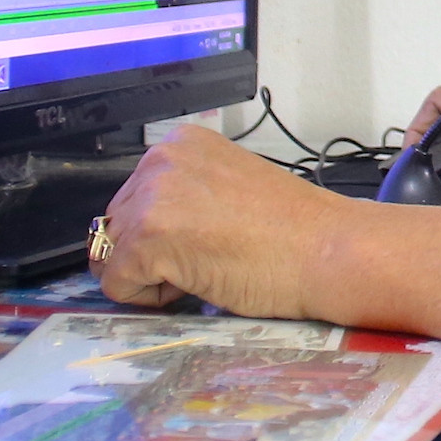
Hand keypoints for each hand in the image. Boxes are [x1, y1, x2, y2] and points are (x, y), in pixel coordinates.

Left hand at [94, 126, 345, 315]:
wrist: (328, 251)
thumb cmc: (293, 232)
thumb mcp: (226, 188)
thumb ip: (184, 194)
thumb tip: (143, 229)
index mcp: (181, 143)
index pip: (133, 198)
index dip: (162, 232)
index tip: (201, 239)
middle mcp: (161, 160)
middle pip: (116, 225)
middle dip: (149, 253)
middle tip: (207, 257)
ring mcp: (152, 197)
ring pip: (112, 255)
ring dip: (150, 274)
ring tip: (206, 267)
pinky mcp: (148, 238)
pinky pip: (117, 283)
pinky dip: (148, 297)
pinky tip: (197, 281)